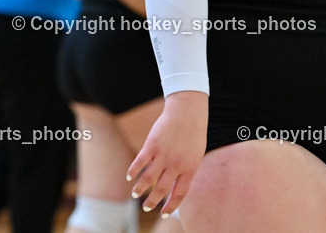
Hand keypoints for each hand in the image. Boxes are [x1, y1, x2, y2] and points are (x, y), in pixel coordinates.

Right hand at [126, 90, 207, 216]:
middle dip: (152, 202)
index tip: (163, 213)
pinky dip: (133, 171)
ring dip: (140, 189)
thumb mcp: (196, 154)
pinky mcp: (152, 145)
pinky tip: (130, 177)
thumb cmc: (193, 132)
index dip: (170, 206)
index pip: (179, 194)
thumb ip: (186, 169)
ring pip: (148, 179)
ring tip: (135, 194)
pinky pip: (140, 163)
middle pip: (161, 190)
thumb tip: (175, 184)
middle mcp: (176, 165)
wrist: (187, 111)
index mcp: (190, 168)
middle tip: (146, 208)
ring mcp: (163, 155)